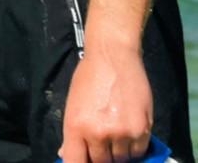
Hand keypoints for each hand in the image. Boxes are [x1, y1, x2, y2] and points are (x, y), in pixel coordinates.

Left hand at [58, 47, 152, 162]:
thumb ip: (72, 132)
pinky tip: (128, 133)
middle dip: (100, 156)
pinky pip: (139, 152)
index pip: (75, 162)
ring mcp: (121, 133)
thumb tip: (67, 153)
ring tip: (115, 135)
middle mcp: (98, 133)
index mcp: (75, 126)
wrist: (113, 56)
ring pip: (122, 160)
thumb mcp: (73, 104)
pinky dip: (134, 148)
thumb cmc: (89, 77)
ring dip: (119, 153)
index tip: (84, 162)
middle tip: (102, 145)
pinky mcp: (142, 129)